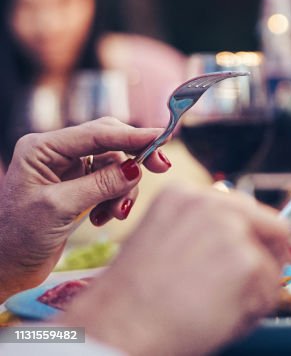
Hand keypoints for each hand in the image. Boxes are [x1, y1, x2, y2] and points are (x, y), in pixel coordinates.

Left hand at [0, 119, 171, 298]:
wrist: (5, 269)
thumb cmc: (18, 238)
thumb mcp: (59, 208)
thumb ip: (100, 184)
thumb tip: (137, 167)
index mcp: (41, 148)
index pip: (96, 133)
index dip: (132, 134)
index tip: (163, 137)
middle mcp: (55, 153)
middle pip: (110, 142)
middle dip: (134, 159)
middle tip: (162, 168)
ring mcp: (67, 170)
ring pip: (114, 165)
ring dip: (122, 189)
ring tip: (115, 215)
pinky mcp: (78, 187)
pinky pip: (111, 183)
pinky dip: (114, 199)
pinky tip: (102, 219)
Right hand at [62, 185, 290, 355]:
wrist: (116, 329)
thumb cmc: (128, 302)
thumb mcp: (160, 242)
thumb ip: (200, 232)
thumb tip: (241, 239)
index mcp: (186, 195)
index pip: (244, 208)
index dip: (252, 237)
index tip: (250, 255)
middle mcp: (212, 204)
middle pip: (271, 226)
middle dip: (266, 257)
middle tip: (251, 285)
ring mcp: (233, 232)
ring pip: (269, 265)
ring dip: (254, 292)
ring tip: (216, 311)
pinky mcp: (248, 263)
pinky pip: (269, 293)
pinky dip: (252, 312)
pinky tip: (220, 320)